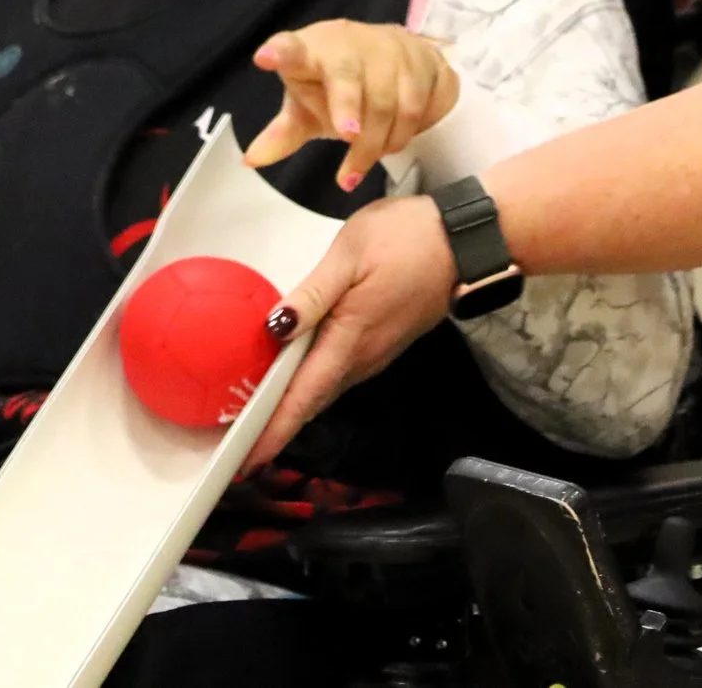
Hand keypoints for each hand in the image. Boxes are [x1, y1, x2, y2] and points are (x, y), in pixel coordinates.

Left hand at [245, 20, 459, 190]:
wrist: (403, 58)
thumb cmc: (340, 85)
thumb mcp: (309, 108)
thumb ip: (283, 134)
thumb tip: (250, 161)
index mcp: (309, 51)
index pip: (291, 49)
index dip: (281, 53)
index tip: (265, 58)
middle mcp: (346, 44)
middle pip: (345, 75)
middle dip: (346, 105)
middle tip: (346, 134)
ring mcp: (387, 50)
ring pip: (384, 102)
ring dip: (370, 144)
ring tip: (353, 171)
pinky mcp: (420, 63)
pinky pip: (412, 109)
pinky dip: (397, 138)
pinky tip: (385, 151)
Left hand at [245, 194, 454, 469]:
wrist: (464, 241)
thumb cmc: (406, 238)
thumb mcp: (350, 254)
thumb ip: (313, 294)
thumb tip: (275, 327)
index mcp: (350, 339)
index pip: (304, 397)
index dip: (273, 430)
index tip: (246, 462)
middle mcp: (363, 358)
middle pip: (312, 402)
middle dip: (275, 428)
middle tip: (237, 447)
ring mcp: (375, 353)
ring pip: (325, 390)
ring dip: (291, 408)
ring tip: (254, 418)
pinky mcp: (382, 343)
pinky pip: (337, 373)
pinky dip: (310, 385)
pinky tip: (291, 377)